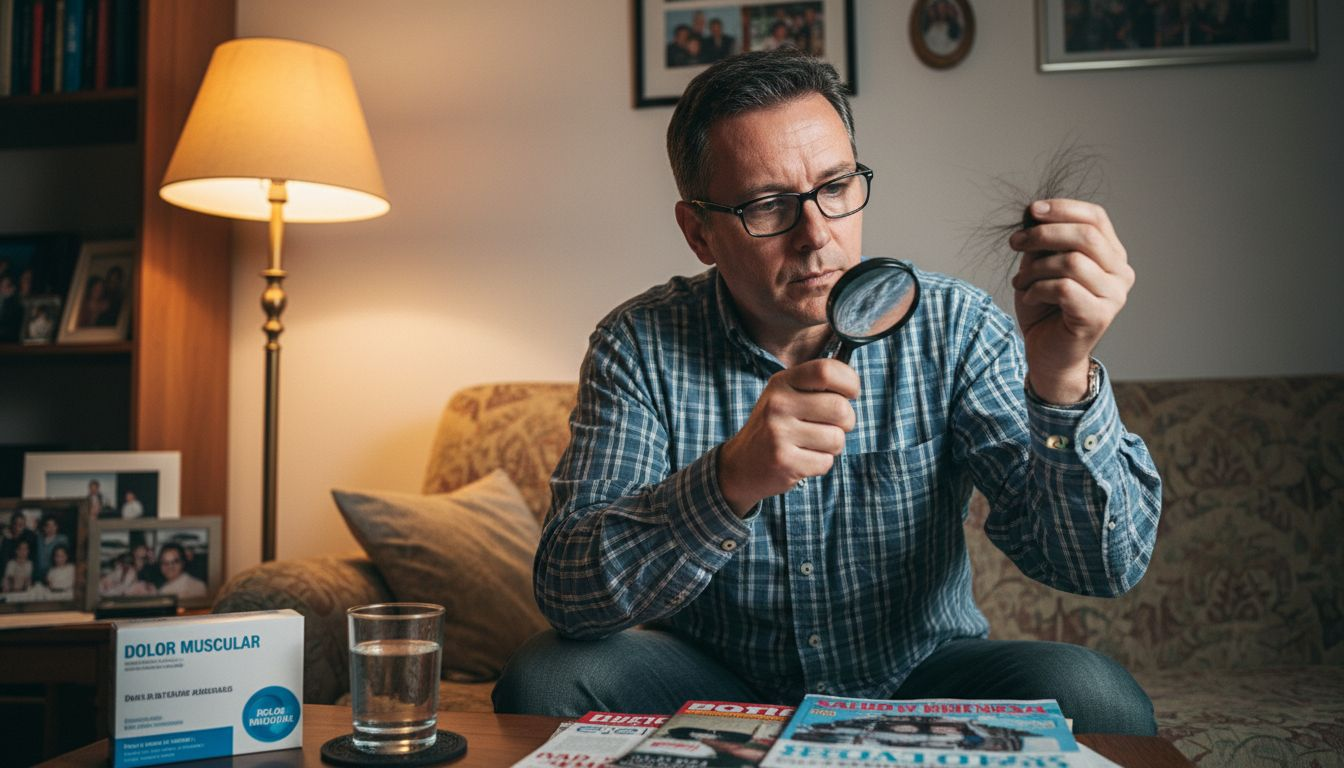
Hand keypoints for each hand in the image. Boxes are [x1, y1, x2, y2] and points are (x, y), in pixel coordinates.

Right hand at [718, 358, 858, 515]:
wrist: (741, 464)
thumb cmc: (775, 427)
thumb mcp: (786, 396)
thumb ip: (816, 386)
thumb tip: (853, 384)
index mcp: (782, 382)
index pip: (826, 370)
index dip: (849, 382)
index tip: (850, 394)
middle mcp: (778, 404)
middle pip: (840, 408)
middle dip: (846, 421)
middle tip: (832, 426)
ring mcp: (779, 433)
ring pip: (837, 439)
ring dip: (833, 445)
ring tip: (813, 444)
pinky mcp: (784, 462)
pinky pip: (826, 462)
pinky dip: (821, 463)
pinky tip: (803, 459)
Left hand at [1010, 199, 1133, 403]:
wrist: (1046, 353)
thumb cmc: (1044, 308)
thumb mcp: (1041, 266)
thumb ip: (1044, 242)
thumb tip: (1033, 213)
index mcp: (1111, 255)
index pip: (1096, 218)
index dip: (1063, 209)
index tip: (1032, 211)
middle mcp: (1120, 273)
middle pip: (1086, 235)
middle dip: (1044, 234)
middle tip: (1015, 242)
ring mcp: (1114, 296)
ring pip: (1073, 261)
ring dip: (1036, 268)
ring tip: (1021, 281)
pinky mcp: (1099, 316)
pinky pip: (1064, 288)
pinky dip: (1038, 289)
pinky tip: (1029, 297)